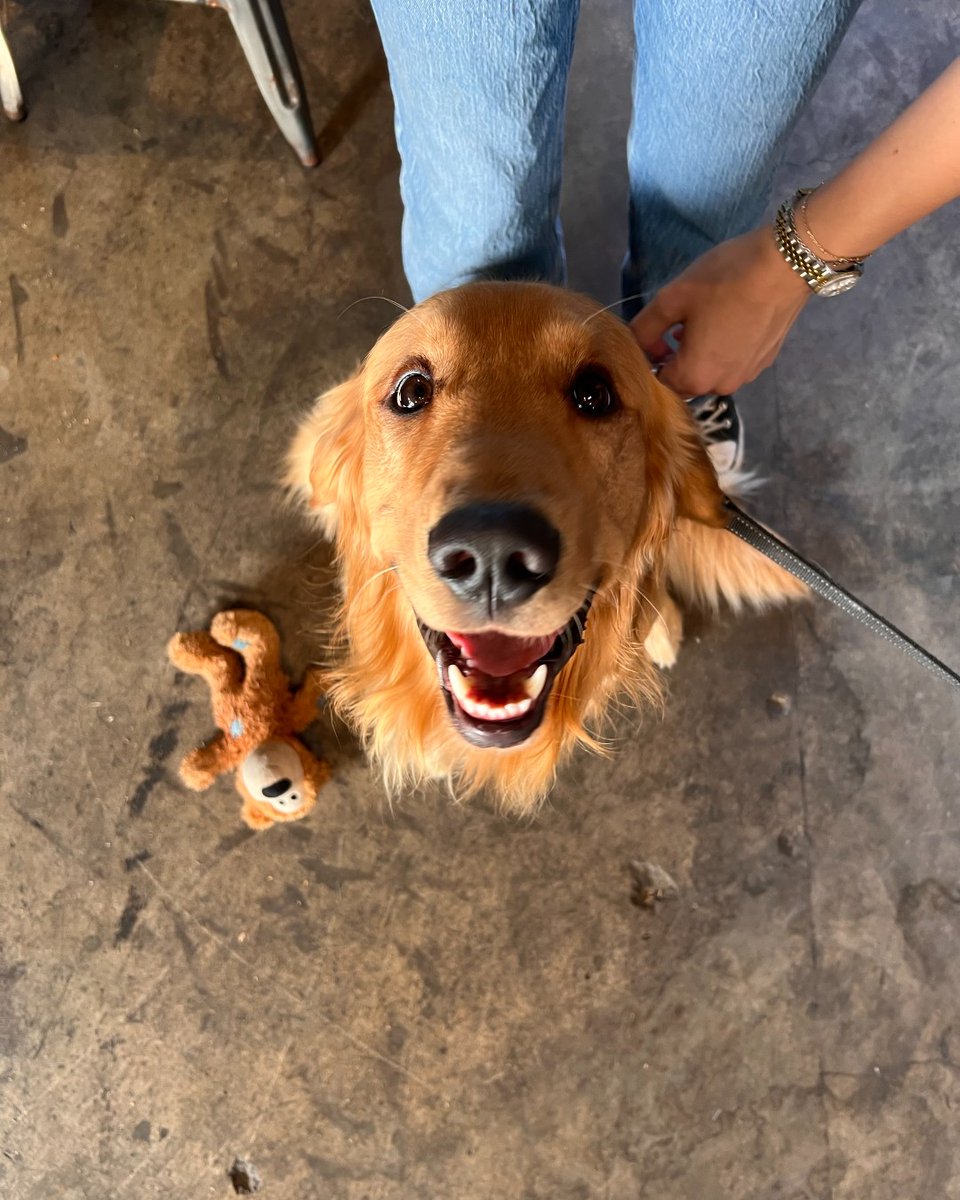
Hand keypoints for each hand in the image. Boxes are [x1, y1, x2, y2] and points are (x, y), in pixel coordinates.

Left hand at [630, 227, 810, 396]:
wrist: (785, 265)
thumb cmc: (724, 280)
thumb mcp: (672, 298)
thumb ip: (644, 327)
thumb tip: (637, 344)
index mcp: (695, 377)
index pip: (659, 381)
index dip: (652, 357)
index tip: (655, 331)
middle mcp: (722, 386)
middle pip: (686, 381)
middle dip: (676, 358)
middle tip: (677, 323)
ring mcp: (747, 375)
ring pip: (711, 373)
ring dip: (700, 354)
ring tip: (702, 319)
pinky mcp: (766, 361)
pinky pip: (733, 363)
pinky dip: (724, 349)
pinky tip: (728, 319)